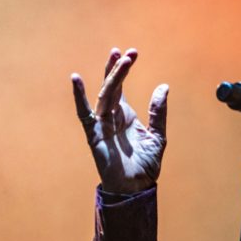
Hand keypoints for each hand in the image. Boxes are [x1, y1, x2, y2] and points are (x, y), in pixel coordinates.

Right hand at [71, 47, 168, 193]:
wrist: (136, 188)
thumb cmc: (146, 166)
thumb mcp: (158, 135)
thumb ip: (158, 112)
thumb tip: (163, 86)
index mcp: (125, 115)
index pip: (120, 87)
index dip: (123, 69)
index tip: (131, 53)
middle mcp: (112, 117)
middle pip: (111, 86)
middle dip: (117, 68)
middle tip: (126, 52)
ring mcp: (102, 125)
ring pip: (104, 95)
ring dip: (112, 77)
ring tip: (119, 60)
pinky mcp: (94, 135)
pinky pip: (84, 114)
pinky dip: (79, 97)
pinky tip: (76, 80)